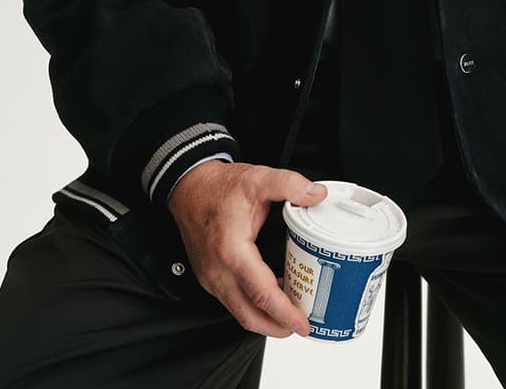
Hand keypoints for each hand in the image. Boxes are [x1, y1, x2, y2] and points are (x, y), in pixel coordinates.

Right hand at [167, 159, 327, 336]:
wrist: (189, 187)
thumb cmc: (218, 187)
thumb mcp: (258, 179)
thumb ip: (289, 184)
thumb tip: (316, 195)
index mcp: (232, 251)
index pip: (261, 294)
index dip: (285, 312)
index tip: (302, 323)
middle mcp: (218, 271)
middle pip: (249, 316)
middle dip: (277, 327)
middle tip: (302, 325)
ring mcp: (210, 278)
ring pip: (240, 312)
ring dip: (265, 318)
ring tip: (291, 312)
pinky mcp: (209, 278)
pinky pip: (232, 301)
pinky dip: (252, 305)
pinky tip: (270, 293)